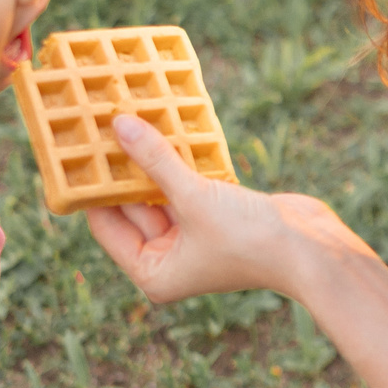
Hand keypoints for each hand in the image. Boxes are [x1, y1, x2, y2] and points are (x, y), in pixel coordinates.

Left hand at [83, 114, 374, 303]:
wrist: (312, 248)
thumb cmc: (250, 239)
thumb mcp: (194, 197)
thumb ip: (155, 160)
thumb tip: (117, 125)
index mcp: (153, 272)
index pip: (106, 224)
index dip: (91, 186)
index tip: (76, 146)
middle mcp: (168, 259)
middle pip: (131, 205)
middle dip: (122, 166)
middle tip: (101, 121)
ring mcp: (192, 237)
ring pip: (160, 190)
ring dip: (151, 157)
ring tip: (128, 115)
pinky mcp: (215, 216)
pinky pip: (186, 184)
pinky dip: (180, 160)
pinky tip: (166, 124)